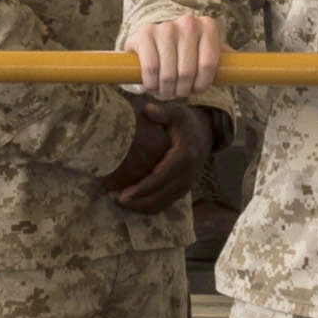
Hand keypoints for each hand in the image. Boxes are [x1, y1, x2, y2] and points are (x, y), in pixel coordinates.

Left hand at [102, 98, 211, 213]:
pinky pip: (163, 204)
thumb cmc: (185, 122)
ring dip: (138, 207)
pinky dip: (146, 207)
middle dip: (135, 202)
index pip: (161, 178)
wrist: (205, 134)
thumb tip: (148, 109)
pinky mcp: (181, 190)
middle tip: (112, 197)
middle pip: (159, 197)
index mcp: (184, 157)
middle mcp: (187, 175)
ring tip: (117, 200)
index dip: (141, 189)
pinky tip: (130, 202)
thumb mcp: (177, 112)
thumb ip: (163, 112)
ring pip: (160, 204)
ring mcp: (185, 185)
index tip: (123, 194)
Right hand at [127, 13, 226, 102]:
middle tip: (177, 92)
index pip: (208, 65)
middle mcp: (188, 22)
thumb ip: (226, 59)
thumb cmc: (185, 53)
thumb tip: (247, 69)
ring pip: (169, 73)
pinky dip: (151, 84)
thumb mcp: (207, 53)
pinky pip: (151, 69)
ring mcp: (165, 26)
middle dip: (181, 90)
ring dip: (165, 90)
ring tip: (165, 90)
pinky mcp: (145, 33)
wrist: (153, 43)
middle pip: (187, 72)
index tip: (196, 89)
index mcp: (208, 26)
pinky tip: (152, 84)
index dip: (201, 84)